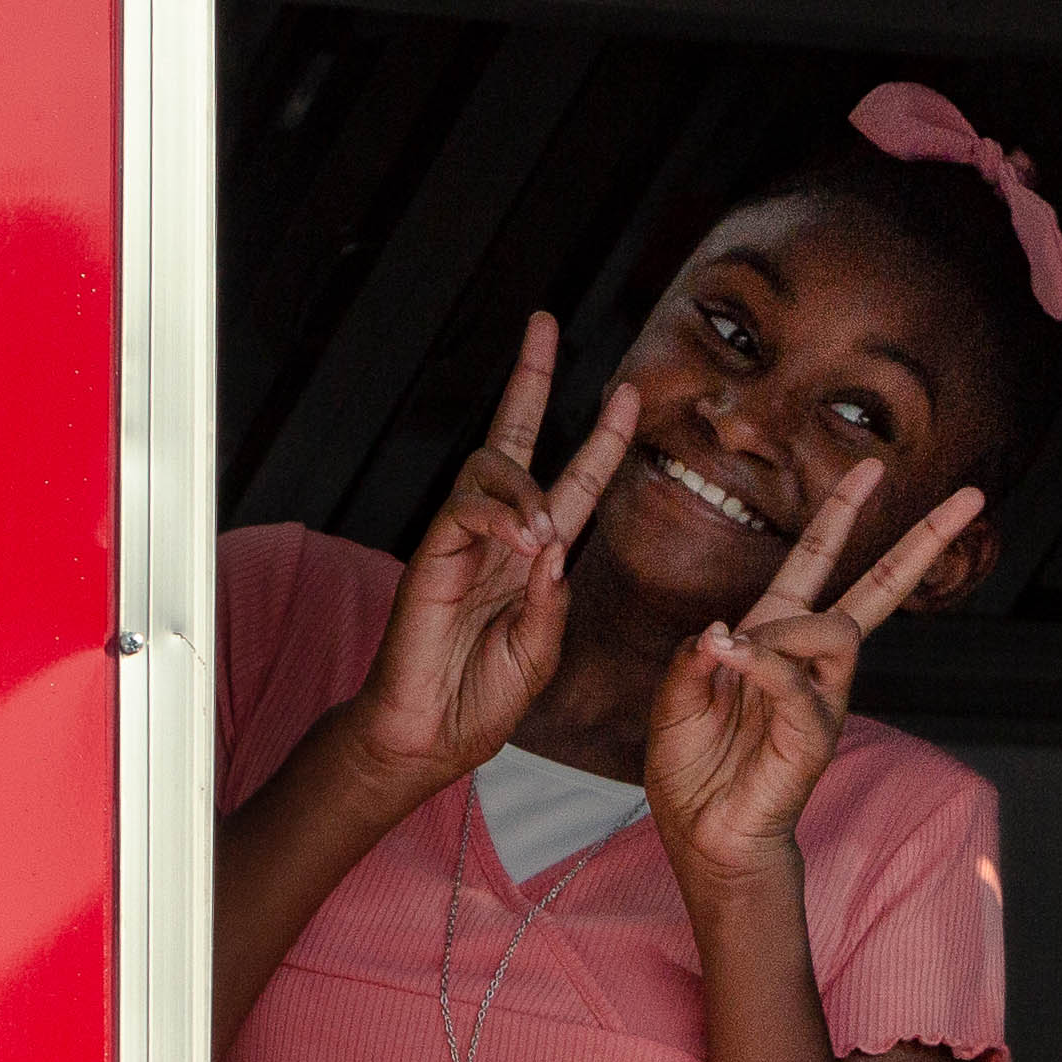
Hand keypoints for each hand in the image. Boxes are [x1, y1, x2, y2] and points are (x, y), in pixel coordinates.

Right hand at [340, 314, 635, 794]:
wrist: (432, 735)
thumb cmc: (484, 697)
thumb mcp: (542, 650)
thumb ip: (553, 600)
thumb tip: (554, 546)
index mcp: (536, 554)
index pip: (573, 481)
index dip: (601, 438)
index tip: (629, 393)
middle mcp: (499, 535)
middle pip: (514, 440)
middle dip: (530, 381)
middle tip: (544, 327)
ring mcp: (462, 542)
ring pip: (486, 466)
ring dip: (523, 486)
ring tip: (543, 532)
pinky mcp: (431, 557)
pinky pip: (463, 509)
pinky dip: (498, 517)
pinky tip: (521, 544)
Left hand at [643, 457, 986, 891]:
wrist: (707, 837)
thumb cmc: (695, 770)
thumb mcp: (677, 694)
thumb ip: (698, 655)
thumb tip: (725, 631)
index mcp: (775, 635)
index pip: (817, 560)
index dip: (843, 513)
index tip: (872, 467)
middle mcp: (811, 660)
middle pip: (879, 588)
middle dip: (922, 541)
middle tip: (970, 496)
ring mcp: (823, 695)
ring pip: (835, 627)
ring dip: (779, 632)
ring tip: (732, 659)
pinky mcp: (818, 732)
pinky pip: (797, 679)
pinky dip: (760, 664)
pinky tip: (728, 660)